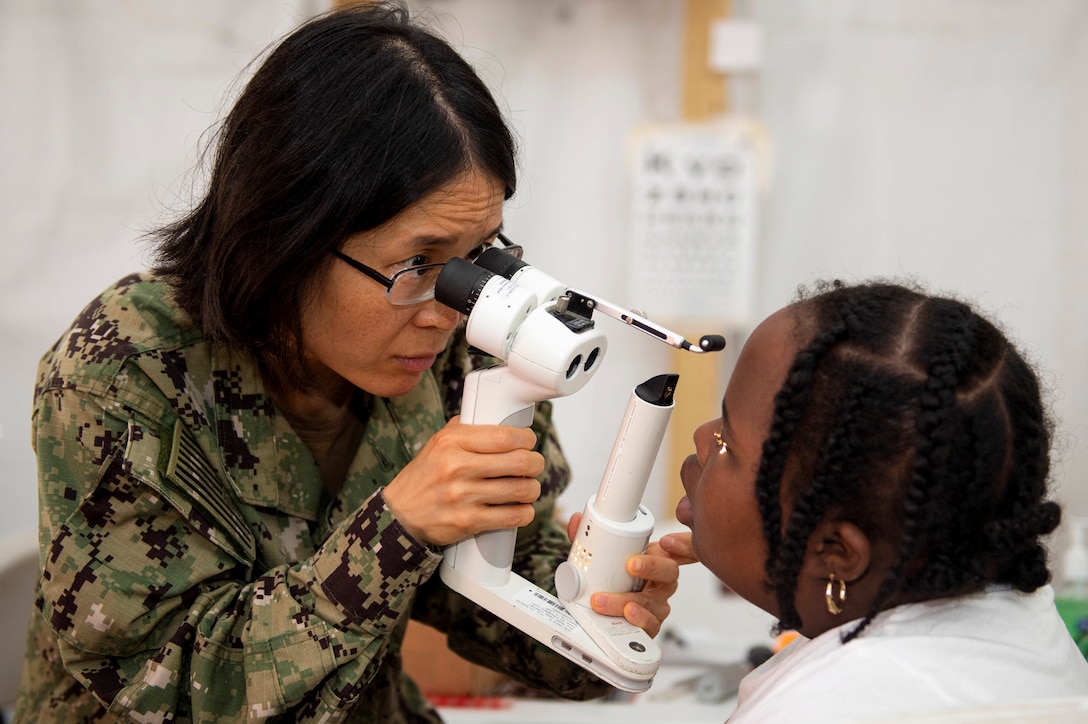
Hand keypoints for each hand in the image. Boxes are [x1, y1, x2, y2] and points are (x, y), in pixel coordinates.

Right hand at [384, 417, 543, 546]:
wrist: (399, 516)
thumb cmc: (423, 477)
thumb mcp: (436, 444)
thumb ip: (465, 429)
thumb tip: (497, 418)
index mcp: (452, 442)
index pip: (505, 436)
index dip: (527, 439)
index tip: (529, 442)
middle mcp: (457, 467)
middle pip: (519, 462)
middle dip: (536, 463)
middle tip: (534, 465)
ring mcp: (463, 496)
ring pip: (521, 490)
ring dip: (532, 489)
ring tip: (529, 488)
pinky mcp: (467, 522)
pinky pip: (512, 517)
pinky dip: (524, 513)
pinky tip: (522, 509)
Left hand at [565, 513, 698, 637]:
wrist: (606, 610)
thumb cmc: (615, 579)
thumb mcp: (604, 556)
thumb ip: (591, 539)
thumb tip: (576, 520)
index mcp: (657, 560)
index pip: (679, 550)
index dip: (682, 545)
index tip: (666, 541)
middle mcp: (661, 583)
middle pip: (669, 572)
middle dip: (651, 567)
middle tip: (630, 564)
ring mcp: (657, 605)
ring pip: (654, 602)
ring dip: (629, 599)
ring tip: (606, 598)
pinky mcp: (649, 625)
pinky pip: (651, 625)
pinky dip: (639, 620)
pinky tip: (626, 614)